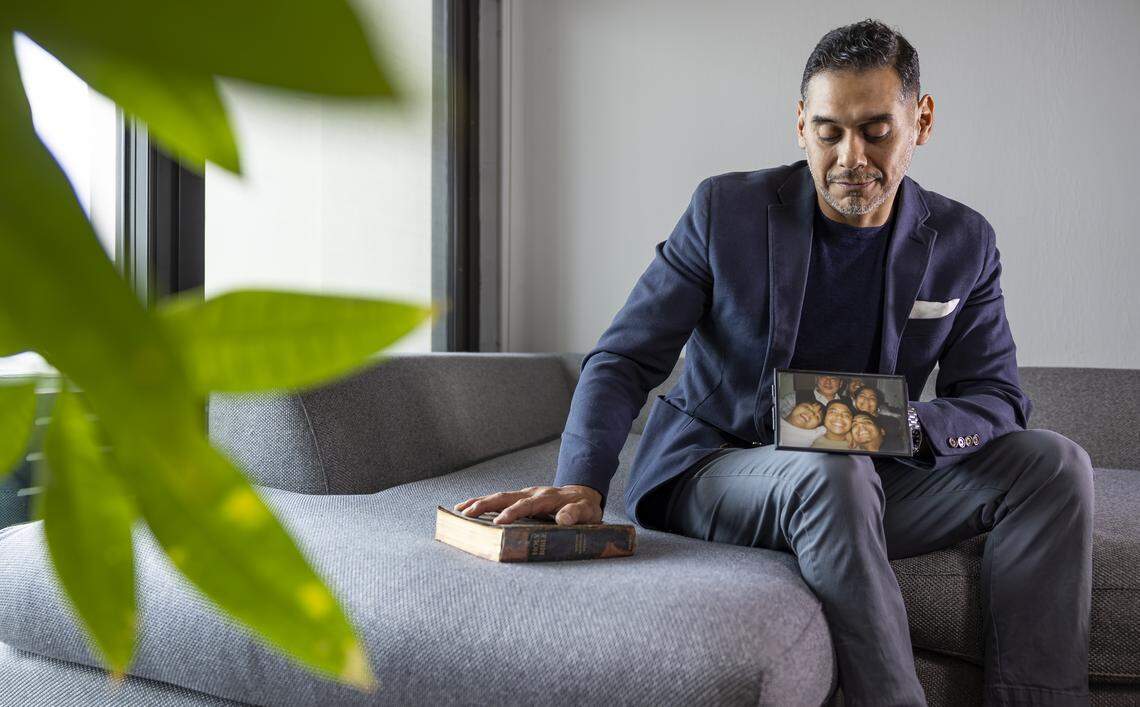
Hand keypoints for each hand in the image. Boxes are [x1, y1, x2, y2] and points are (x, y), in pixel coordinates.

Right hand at [452, 484, 603, 525]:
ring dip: (479, 502)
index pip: (527, 505)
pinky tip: (469, 508)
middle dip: (485, 505)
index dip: (513, 513)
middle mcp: (533, 493)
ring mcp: (525, 494)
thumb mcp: (587, 512)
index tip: (498, 523)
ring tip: (459, 510)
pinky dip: (483, 502)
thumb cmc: (584, 507)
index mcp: (548, 497)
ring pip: (499, 496)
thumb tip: (563, 520)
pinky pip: (500, 500)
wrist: (583, 494)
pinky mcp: (520, 498)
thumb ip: (575, 514)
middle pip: (506, 497)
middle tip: (466, 514)